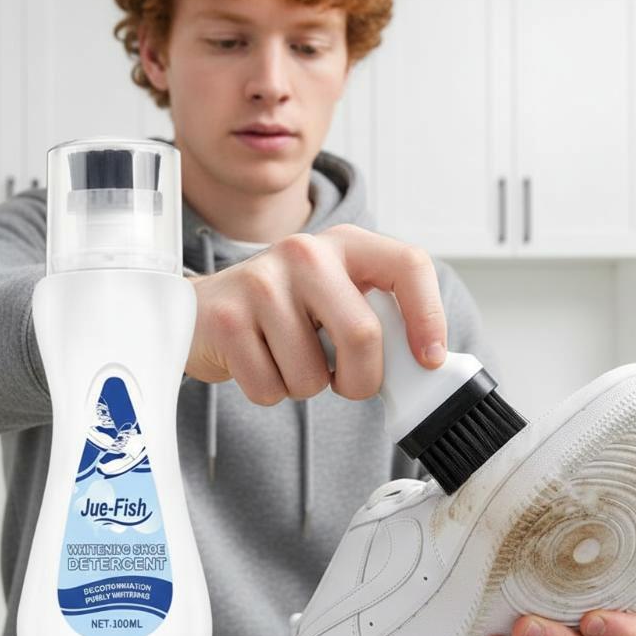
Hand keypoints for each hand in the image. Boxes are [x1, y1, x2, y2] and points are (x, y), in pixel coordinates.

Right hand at [185, 224, 447, 402]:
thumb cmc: (283, 310)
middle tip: (348, 381)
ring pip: (313, 375)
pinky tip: (259, 361)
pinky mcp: (227, 320)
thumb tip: (424, 365)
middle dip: (362, 379)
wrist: (206, 308)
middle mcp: (305, 252)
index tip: (429, 359)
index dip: (429, 316)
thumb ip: (376, 316)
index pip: (408, 265)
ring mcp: (261, 282)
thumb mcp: (335, 296)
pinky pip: (271, 389)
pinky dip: (271, 391)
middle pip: (362, 334)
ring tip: (287, 357)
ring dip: (306, 386)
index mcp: (344, 244)